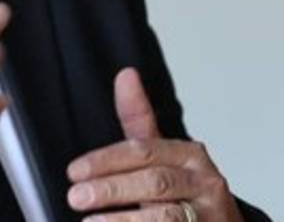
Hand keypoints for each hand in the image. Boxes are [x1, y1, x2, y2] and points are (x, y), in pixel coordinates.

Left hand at [65, 69, 243, 221]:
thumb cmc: (186, 192)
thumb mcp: (162, 155)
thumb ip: (140, 120)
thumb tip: (126, 75)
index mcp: (189, 154)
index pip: (143, 150)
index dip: (106, 161)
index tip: (74, 171)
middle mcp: (204, 181)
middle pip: (154, 181)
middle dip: (112, 188)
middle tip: (76, 196)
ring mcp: (209, 212)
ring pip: (165, 215)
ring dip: (124, 218)